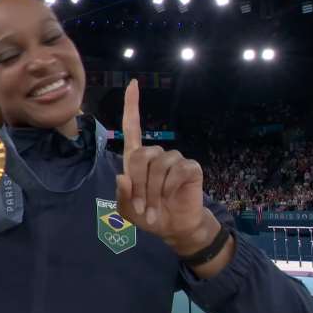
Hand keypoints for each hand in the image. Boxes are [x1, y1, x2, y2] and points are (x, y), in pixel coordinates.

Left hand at [115, 80, 211, 254]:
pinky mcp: (190, 167)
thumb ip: (122, 195)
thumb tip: (122, 176)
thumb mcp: (128, 210)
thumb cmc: (149, 215)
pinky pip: (176, 171)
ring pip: (158, 167)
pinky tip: (172, 196)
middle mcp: (156, 154)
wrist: (174, 227)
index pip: (132, 127)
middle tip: (142, 208)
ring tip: (155, 209)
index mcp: (137, 159)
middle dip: (138, 184)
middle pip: (140, 155)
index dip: (132, 106)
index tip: (133, 84)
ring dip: (153, 192)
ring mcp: (175, 159)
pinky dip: (169, 188)